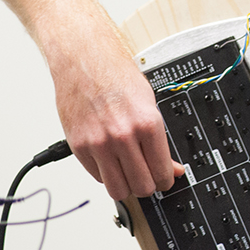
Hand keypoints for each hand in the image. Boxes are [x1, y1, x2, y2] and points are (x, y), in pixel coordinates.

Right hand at [48, 26, 183, 200]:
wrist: (84, 60)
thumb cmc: (116, 75)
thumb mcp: (149, 104)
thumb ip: (159, 140)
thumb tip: (170, 168)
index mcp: (147, 123)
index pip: (162, 172)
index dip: (166, 180)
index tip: (165, 179)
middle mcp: (122, 136)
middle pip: (141, 187)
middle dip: (148, 186)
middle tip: (148, 177)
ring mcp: (98, 144)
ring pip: (117, 190)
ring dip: (126, 186)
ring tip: (129, 173)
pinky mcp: (79, 147)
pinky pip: (97, 177)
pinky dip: (106, 174)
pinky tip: (110, 159)